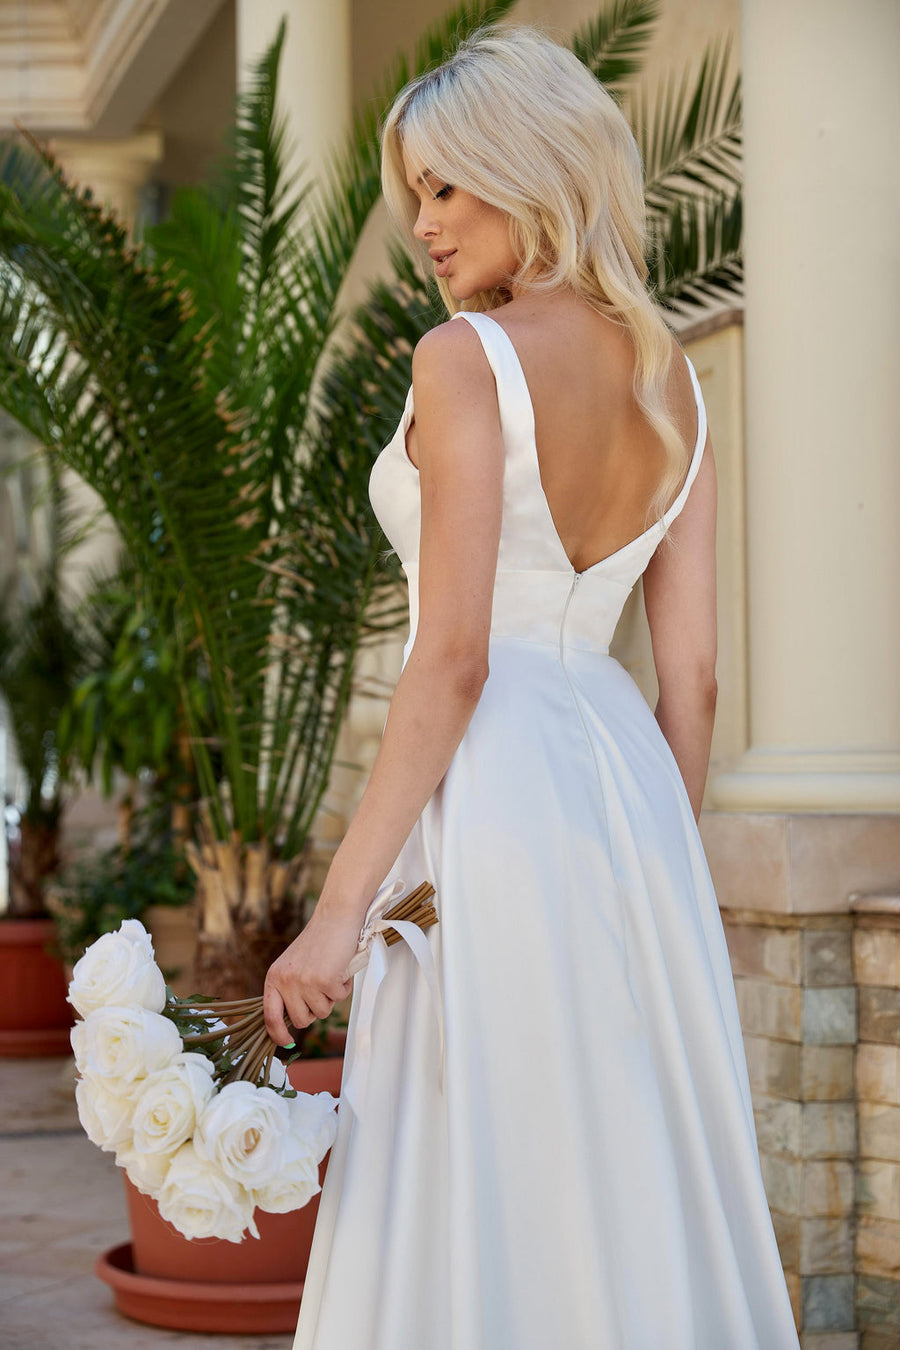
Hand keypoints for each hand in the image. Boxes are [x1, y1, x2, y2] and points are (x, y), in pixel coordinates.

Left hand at [263, 903, 359, 1045]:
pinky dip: (344, 986)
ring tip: (331, 973)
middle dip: (315, 1010)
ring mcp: (304, 982)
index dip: (277, 1034)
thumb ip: (289, 989)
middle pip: (301, 1020)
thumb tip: (292, 1021)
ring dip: (331, 996)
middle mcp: (285, 981)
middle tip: (321, 988)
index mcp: (273, 978)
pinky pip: (339, 998)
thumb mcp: (294, 966)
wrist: (335, 917)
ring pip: (322, 1012)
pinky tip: (341, 968)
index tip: (286, 1043)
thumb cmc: (319, 942)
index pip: (270, 1016)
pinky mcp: (325, 980)